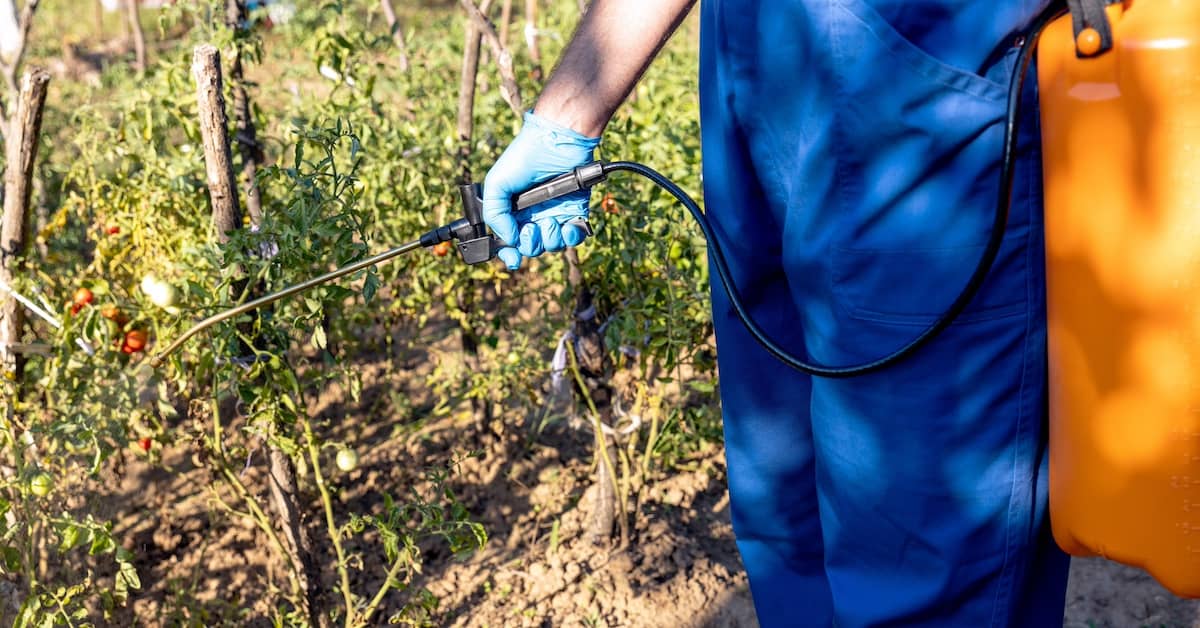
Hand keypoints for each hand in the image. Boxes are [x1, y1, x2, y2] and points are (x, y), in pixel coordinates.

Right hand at [482, 111, 600, 269]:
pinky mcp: (576, 210)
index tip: (513, 260)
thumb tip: (509, 239)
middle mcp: (534, 216)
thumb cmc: (523, 157)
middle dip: (531, 244)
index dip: (510, 255)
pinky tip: (567, 225)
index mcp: (513, 212)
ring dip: (551, 238)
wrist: (555, 140)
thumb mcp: (496, 184)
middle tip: (531, 228)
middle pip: (532, 247)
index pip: (510, 242)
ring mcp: (555, 214)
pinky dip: (572, 235)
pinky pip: (575, 235)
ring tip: (551, 220)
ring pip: (553, 244)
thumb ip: (494, 214)